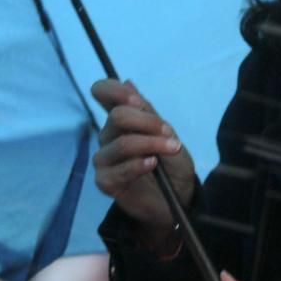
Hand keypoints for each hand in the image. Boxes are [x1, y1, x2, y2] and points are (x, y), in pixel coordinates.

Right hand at [90, 79, 195, 246]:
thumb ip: (148, 112)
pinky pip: (118, 170)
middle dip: (148, 121)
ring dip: (150, 144)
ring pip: (121, 143)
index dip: (114, 91)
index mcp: (121, 119)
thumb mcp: (167, 134)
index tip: (138, 101)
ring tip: (171, 149)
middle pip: (117, 117)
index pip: (102, 92)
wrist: (179, 197)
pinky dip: (137, 165)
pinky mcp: (105, 182)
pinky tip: (152, 165)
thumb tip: (128, 82)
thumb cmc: (172, 164)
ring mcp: (104, 159)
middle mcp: (108, 136)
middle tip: (169, 132)